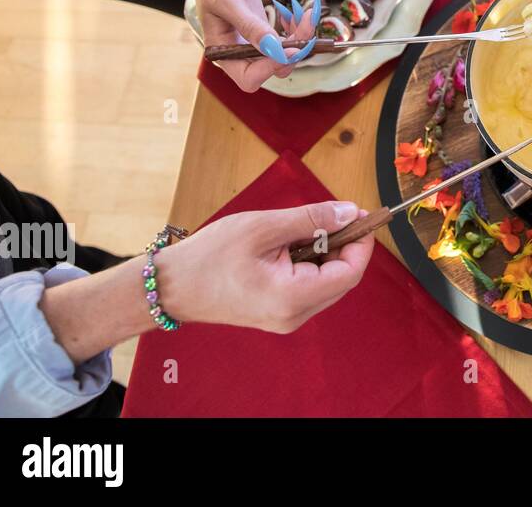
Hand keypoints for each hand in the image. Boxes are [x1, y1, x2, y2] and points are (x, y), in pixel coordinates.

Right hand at [155, 201, 373, 332]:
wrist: (171, 286)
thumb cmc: (210, 256)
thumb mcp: (264, 226)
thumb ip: (312, 219)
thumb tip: (350, 213)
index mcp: (292, 297)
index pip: (350, 272)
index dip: (361, 243)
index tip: (359, 216)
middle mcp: (294, 315)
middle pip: (342, 278)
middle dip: (343, 245)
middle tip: (330, 216)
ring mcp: (287, 319)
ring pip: (328, 282)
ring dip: (326, 253)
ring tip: (301, 230)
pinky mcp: (279, 314)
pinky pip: (310, 287)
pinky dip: (311, 264)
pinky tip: (291, 246)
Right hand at [179, 0, 317, 91]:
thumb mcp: (229, 0)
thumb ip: (250, 26)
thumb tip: (274, 48)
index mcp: (224, 52)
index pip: (249, 78)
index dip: (270, 68)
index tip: (289, 47)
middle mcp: (239, 54)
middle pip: (273, 69)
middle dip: (293, 50)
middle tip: (305, 22)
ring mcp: (254, 44)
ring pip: (285, 55)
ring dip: (301, 38)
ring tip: (306, 14)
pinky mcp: (264, 32)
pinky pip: (287, 41)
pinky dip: (298, 30)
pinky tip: (297, 13)